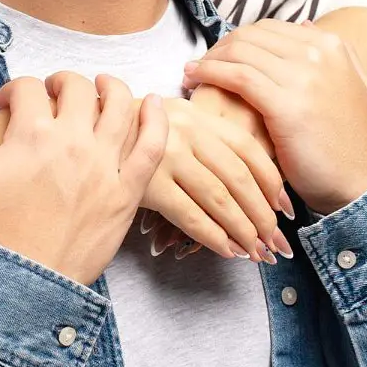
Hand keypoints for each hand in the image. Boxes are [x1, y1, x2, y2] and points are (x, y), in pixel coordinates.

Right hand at [0, 72, 166, 285]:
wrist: (17, 285)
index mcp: (31, 134)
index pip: (28, 89)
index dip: (13, 89)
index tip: (6, 104)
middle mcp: (73, 142)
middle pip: (77, 88)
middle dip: (60, 82)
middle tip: (50, 93)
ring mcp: (105, 167)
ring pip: (120, 106)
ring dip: (111, 87)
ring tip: (102, 86)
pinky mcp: (126, 193)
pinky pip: (152, 147)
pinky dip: (156, 119)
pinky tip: (153, 105)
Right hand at [139, 94, 292, 262]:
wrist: (80, 127)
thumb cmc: (127, 129)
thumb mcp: (168, 118)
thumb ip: (202, 135)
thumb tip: (246, 172)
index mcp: (197, 114)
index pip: (249, 149)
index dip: (273, 182)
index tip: (286, 209)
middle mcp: (187, 130)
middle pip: (239, 177)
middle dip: (263, 215)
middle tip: (277, 242)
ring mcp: (167, 154)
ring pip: (219, 198)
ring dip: (243, 230)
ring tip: (256, 252)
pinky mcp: (148, 181)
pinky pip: (190, 215)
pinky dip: (213, 236)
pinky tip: (226, 250)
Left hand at [184, 20, 366, 214]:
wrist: (361, 182)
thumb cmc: (346, 140)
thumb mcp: (351, 84)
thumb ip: (329, 54)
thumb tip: (304, 23)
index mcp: (331, 45)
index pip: (268, 28)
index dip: (236, 40)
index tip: (219, 56)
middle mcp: (319, 54)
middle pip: (250, 36)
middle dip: (219, 48)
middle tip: (199, 64)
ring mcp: (305, 77)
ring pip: (239, 52)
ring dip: (208, 60)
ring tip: (191, 73)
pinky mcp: (287, 104)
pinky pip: (237, 76)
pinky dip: (209, 74)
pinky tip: (194, 81)